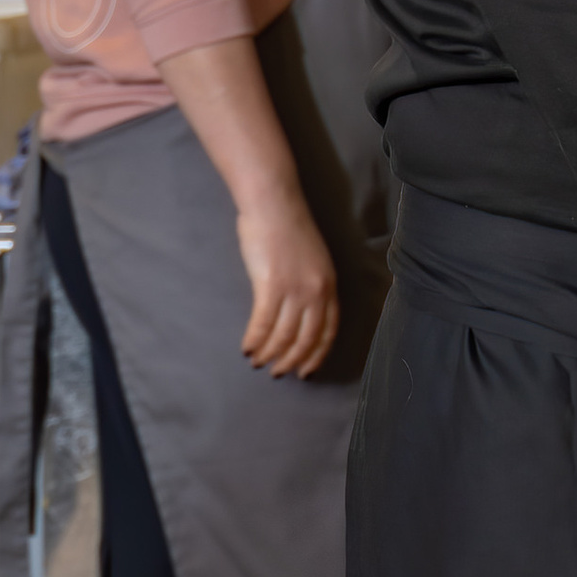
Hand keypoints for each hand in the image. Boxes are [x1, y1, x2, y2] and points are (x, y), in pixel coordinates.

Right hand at [235, 184, 338, 377]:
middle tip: (279, 373)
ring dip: (270, 354)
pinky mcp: (271, 285)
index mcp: (329, 284)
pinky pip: (263, 324)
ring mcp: (295, 289)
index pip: (328, 330)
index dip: (317, 354)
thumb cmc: (287, 227)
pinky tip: (247, 349)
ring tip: (259, 363)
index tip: (307, 370)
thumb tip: (298, 311)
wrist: (273, 203)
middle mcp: (317, 291)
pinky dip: (255, 340)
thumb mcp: (312, 259)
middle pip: (307, 338)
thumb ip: (310, 284)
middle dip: (293, 361)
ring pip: (284, 336)